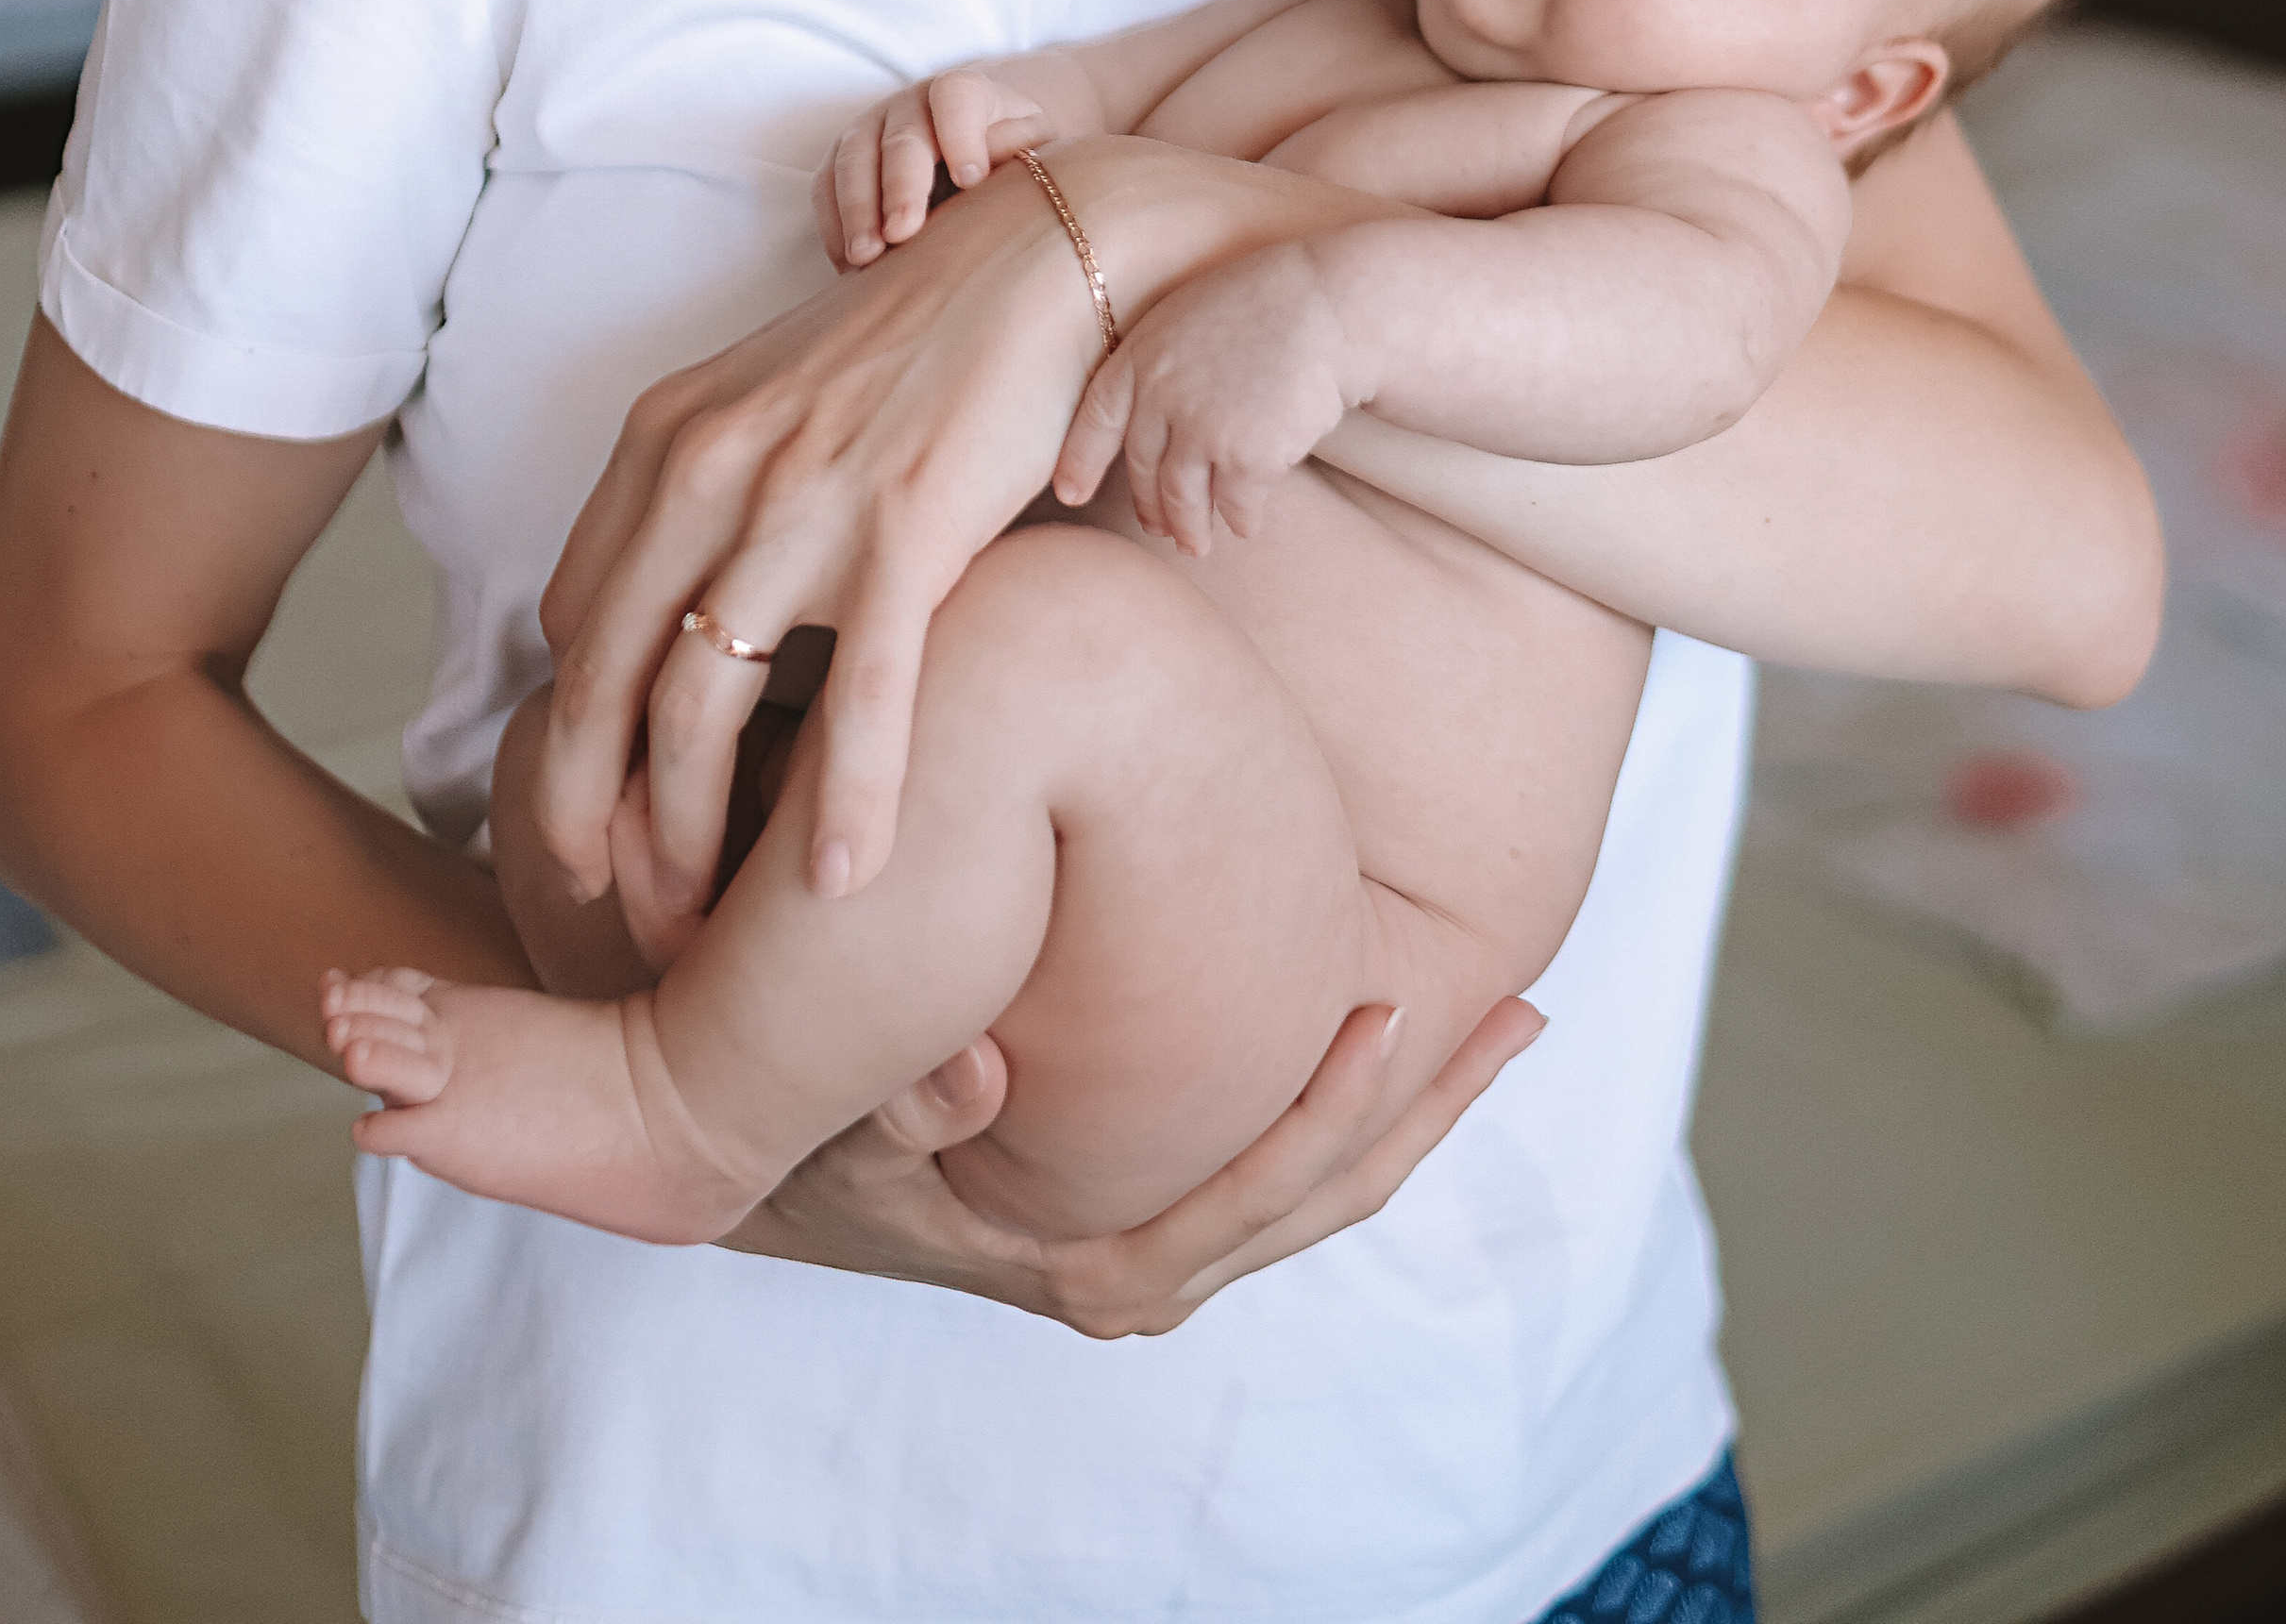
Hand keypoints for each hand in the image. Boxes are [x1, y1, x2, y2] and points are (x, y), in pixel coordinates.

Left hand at [534, 154, 1132, 914]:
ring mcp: (804, 503)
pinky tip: (843, 888)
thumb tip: (677, 615)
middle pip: (601, 682)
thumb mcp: (773, 401)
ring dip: (687, 840)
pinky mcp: (907, 531)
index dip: (566, 732)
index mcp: (668, 438)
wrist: (1038, 259)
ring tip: (697, 928)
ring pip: (700, 712)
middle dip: (583, 816)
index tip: (584, 810)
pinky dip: (845, 806)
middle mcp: (712, 468)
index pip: (572, 619)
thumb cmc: (915, 346)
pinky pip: (860, 701)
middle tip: (601, 905)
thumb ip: (710, 497)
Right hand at [724, 994, 1546, 1330]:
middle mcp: (1142, 1275)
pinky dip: (1347, 1112)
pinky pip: (1277, 1173)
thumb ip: (906, 1100)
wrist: (760, 1166)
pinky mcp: (1148, 1213)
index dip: (1335, 1106)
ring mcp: (1154, 1253)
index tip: (1398, 1009)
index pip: (1256, 1195)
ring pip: (1321, 1193)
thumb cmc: (814, 1127)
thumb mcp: (843, 1119)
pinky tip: (1394, 1037)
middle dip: (1431, 1110)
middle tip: (1525, 1009)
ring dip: (1414, 1111)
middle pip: (1326, 1201)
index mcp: (1097, 1264)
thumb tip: (976, 1082)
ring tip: (1506, 1018)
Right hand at [813, 72, 1056, 267]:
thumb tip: (984, 165)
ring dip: (856, 210)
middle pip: (900, 138)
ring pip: (852, 159)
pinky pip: (825, 186)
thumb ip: (1019, 147)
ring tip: (864, 257)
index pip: (957, 97)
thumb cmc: (1012, 152)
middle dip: (900, 186)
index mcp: (963, 92)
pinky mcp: (843, 159)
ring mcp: (871, 127)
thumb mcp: (1032, 144)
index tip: (972, 182)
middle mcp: (911, 103)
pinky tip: (848, 265)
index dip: (961, 135)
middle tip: (902, 233)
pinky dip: (834, 225)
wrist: (981, 145)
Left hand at [1055, 240, 1357, 555]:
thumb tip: (1156, 418)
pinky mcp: (1248, 457)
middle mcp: (1161, 395)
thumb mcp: (1196, 313)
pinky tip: (1247, 525)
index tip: (1070, 495)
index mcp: (1142, 353)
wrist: (1333, 303)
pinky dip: (1242, 520)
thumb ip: (1165, 362)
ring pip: (1185, 499)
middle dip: (1151, 506)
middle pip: (1145, 469)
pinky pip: (1238, 504)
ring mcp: (1202, 428)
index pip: (1095, 419)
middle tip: (1161, 528)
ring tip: (1198, 544)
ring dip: (1191, 528)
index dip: (1079, 461)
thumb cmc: (1273, 301)